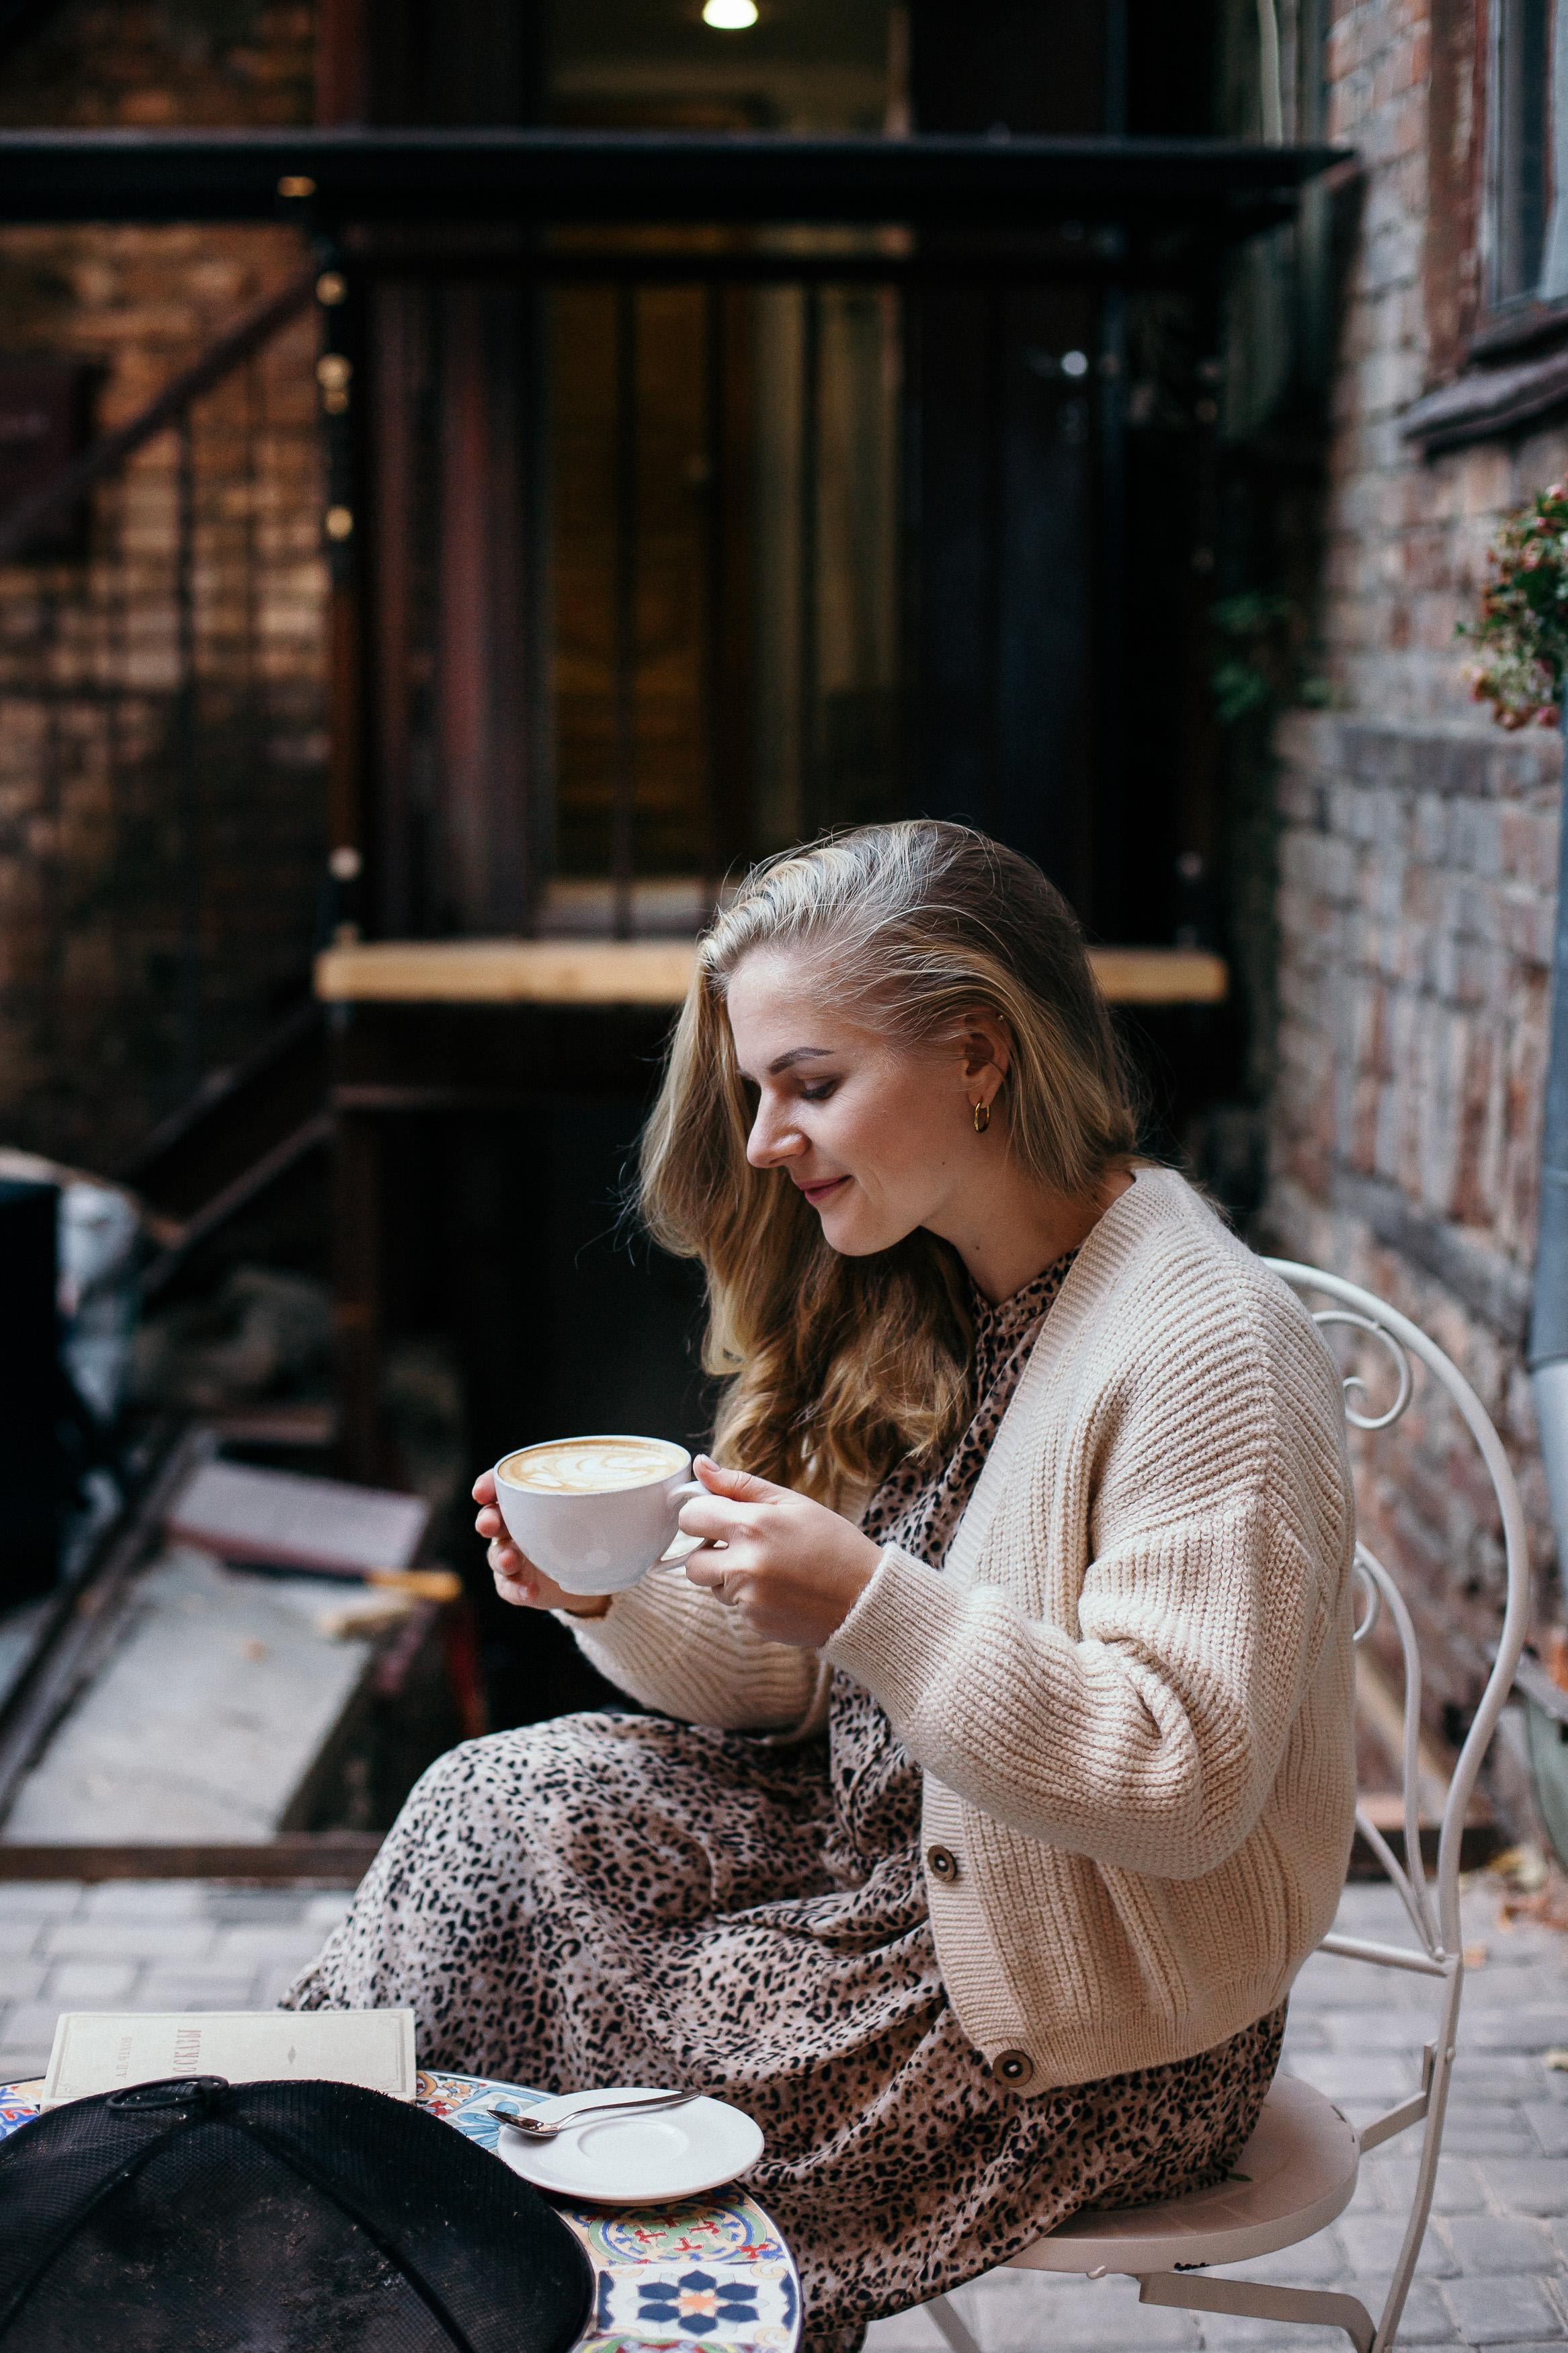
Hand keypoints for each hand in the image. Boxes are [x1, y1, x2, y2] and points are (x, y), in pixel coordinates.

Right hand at [472, 1469, 610, 1616]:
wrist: (595, 1573)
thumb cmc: (595, 1531)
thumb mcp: (606, 1511)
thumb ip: (621, 1495)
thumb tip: (669, 1479)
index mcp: (532, 1502)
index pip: (502, 1487)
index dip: (489, 1486)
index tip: (484, 1490)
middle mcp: (517, 1526)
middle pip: (492, 1519)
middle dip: (488, 1519)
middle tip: (491, 1522)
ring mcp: (516, 1556)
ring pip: (496, 1554)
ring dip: (501, 1556)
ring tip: (513, 1559)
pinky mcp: (520, 1583)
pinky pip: (508, 1587)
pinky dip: (517, 1589)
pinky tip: (530, 1591)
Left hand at [677, 1456, 881, 1647]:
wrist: (865, 1597)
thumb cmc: (832, 1542)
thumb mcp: (791, 1503)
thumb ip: (740, 1485)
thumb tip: (700, 1465)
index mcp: (752, 1526)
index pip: (691, 1517)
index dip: (702, 1515)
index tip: (719, 1517)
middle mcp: (744, 1565)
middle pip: (692, 1562)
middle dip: (711, 1553)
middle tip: (745, 1546)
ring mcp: (748, 1598)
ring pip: (714, 1587)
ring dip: (730, 1578)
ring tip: (772, 1569)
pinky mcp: (755, 1623)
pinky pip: (735, 1608)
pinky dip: (751, 1599)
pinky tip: (782, 1591)